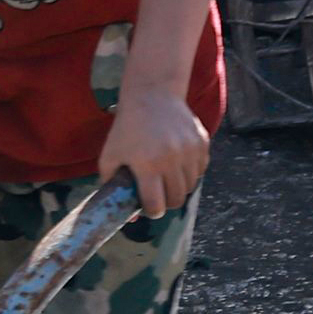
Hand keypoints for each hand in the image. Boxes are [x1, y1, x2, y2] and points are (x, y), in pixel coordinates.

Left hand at [104, 88, 211, 218]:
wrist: (152, 96)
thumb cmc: (127, 129)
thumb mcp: (110, 157)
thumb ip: (113, 187)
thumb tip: (131, 217)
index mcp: (147, 164)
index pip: (156, 204)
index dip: (152, 211)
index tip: (149, 208)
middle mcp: (171, 159)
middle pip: (176, 199)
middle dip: (167, 203)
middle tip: (159, 195)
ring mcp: (190, 150)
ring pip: (190, 186)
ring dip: (179, 188)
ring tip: (166, 177)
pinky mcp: (202, 142)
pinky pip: (200, 170)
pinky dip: (191, 173)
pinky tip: (177, 163)